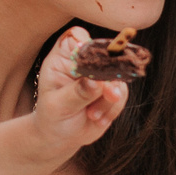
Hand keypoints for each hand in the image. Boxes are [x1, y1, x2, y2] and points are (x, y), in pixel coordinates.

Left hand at [28, 28, 129, 160]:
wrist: (61, 136)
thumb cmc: (52, 116)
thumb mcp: (58, 105)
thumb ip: (77, 93)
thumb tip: (97, 82)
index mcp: (63, 58)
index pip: (75, 38)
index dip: (86, 42)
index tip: (93, 59)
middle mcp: (83, 62)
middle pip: (104, 54)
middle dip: (107, 77)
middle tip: (108, 93)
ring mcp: (100, 75)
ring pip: (117, 78)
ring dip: (108, 100)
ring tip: (91, 114)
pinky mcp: (113, 89)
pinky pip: (122, 95)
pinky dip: (112, 109)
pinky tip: (97, 118)